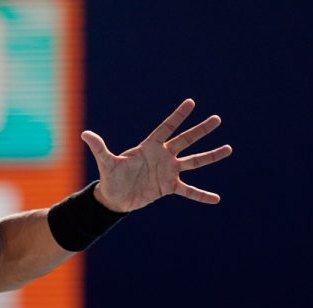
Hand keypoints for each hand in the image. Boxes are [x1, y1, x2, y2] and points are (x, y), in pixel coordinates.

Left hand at [82, 99, 232, 212]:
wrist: (115, 198)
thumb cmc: (111, 177)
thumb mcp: (106, 163)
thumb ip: (99, 148)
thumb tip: (84, 134)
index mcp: (149, 147)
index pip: (166, 128)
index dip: (177, 116)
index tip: (191, 103)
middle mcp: (162, 156)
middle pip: (185, 141)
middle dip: (200, 130)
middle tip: (217, 119)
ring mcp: (168, 171)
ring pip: (193, 162)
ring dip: (210, 156)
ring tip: (228, 149)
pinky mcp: (169, 187)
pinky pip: (188, 191)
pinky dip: (201, 195)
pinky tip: (216, 199)